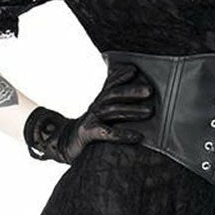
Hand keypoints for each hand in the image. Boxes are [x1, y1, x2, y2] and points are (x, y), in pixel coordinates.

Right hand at [23, 63, 154, 162]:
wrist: (64, 144)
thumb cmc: (90, 128)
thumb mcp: (100, 112)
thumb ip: (113, 102)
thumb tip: (129, 90)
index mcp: (100, 101)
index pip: (110, 84)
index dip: (121, 75)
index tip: (135, 70)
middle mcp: (95, 107)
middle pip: (113, 95)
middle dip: (132, 91)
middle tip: (149, 90)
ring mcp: (91, 119)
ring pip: (113, 112)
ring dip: (132, 111)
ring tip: (149, 111)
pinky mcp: (89, 134)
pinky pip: (108, 133)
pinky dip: (123, 134)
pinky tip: (137, 136)